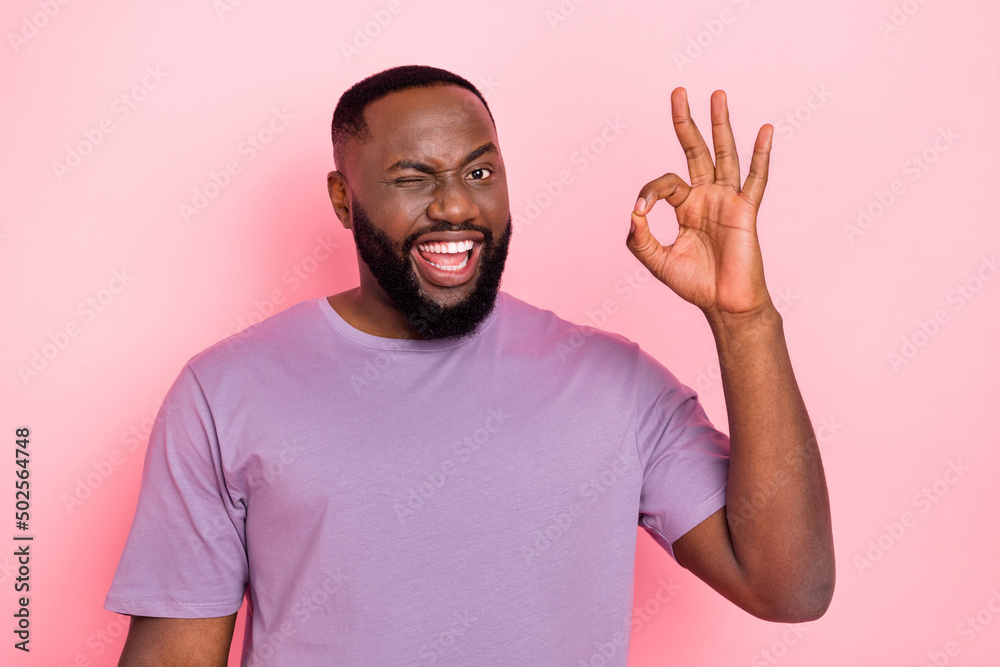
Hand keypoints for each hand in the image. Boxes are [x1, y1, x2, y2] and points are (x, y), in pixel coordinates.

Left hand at [627, 88, 773, 318]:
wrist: (725, 304)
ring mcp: (727, 200)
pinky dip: (761, 154)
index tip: (640, 213)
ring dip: (720, 125)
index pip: (664, 183)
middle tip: (678, 92)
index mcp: (686, 207)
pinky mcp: (746, 210)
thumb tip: (634, 214)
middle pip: (695, 151)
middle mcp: (706, 197)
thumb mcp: (658, 262)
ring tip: (717, 94)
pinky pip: (756, 178)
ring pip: (724, 154)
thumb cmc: (695, 284)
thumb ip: (640, 240)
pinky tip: (765, 130)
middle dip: (685, 122)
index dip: (649, 192)